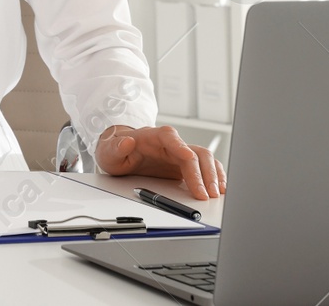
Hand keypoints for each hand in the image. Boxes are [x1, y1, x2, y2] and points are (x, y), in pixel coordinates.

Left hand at [97, 124, 224, 199]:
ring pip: (204, 159)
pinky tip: (219, 188)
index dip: (181, 148)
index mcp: (153, 135)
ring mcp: (180, 153)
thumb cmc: (115, 149)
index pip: (171, 138)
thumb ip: (116, 147)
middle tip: (205, 193)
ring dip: (212, 175)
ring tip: (216, 193)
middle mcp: (171, 142)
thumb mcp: (108, 150)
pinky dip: (214, 176)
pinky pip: (205, 167)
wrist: (118, 152)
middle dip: (203, 172)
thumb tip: (127, 142)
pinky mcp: (184, 164)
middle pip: (194, 152)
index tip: (189, 159)